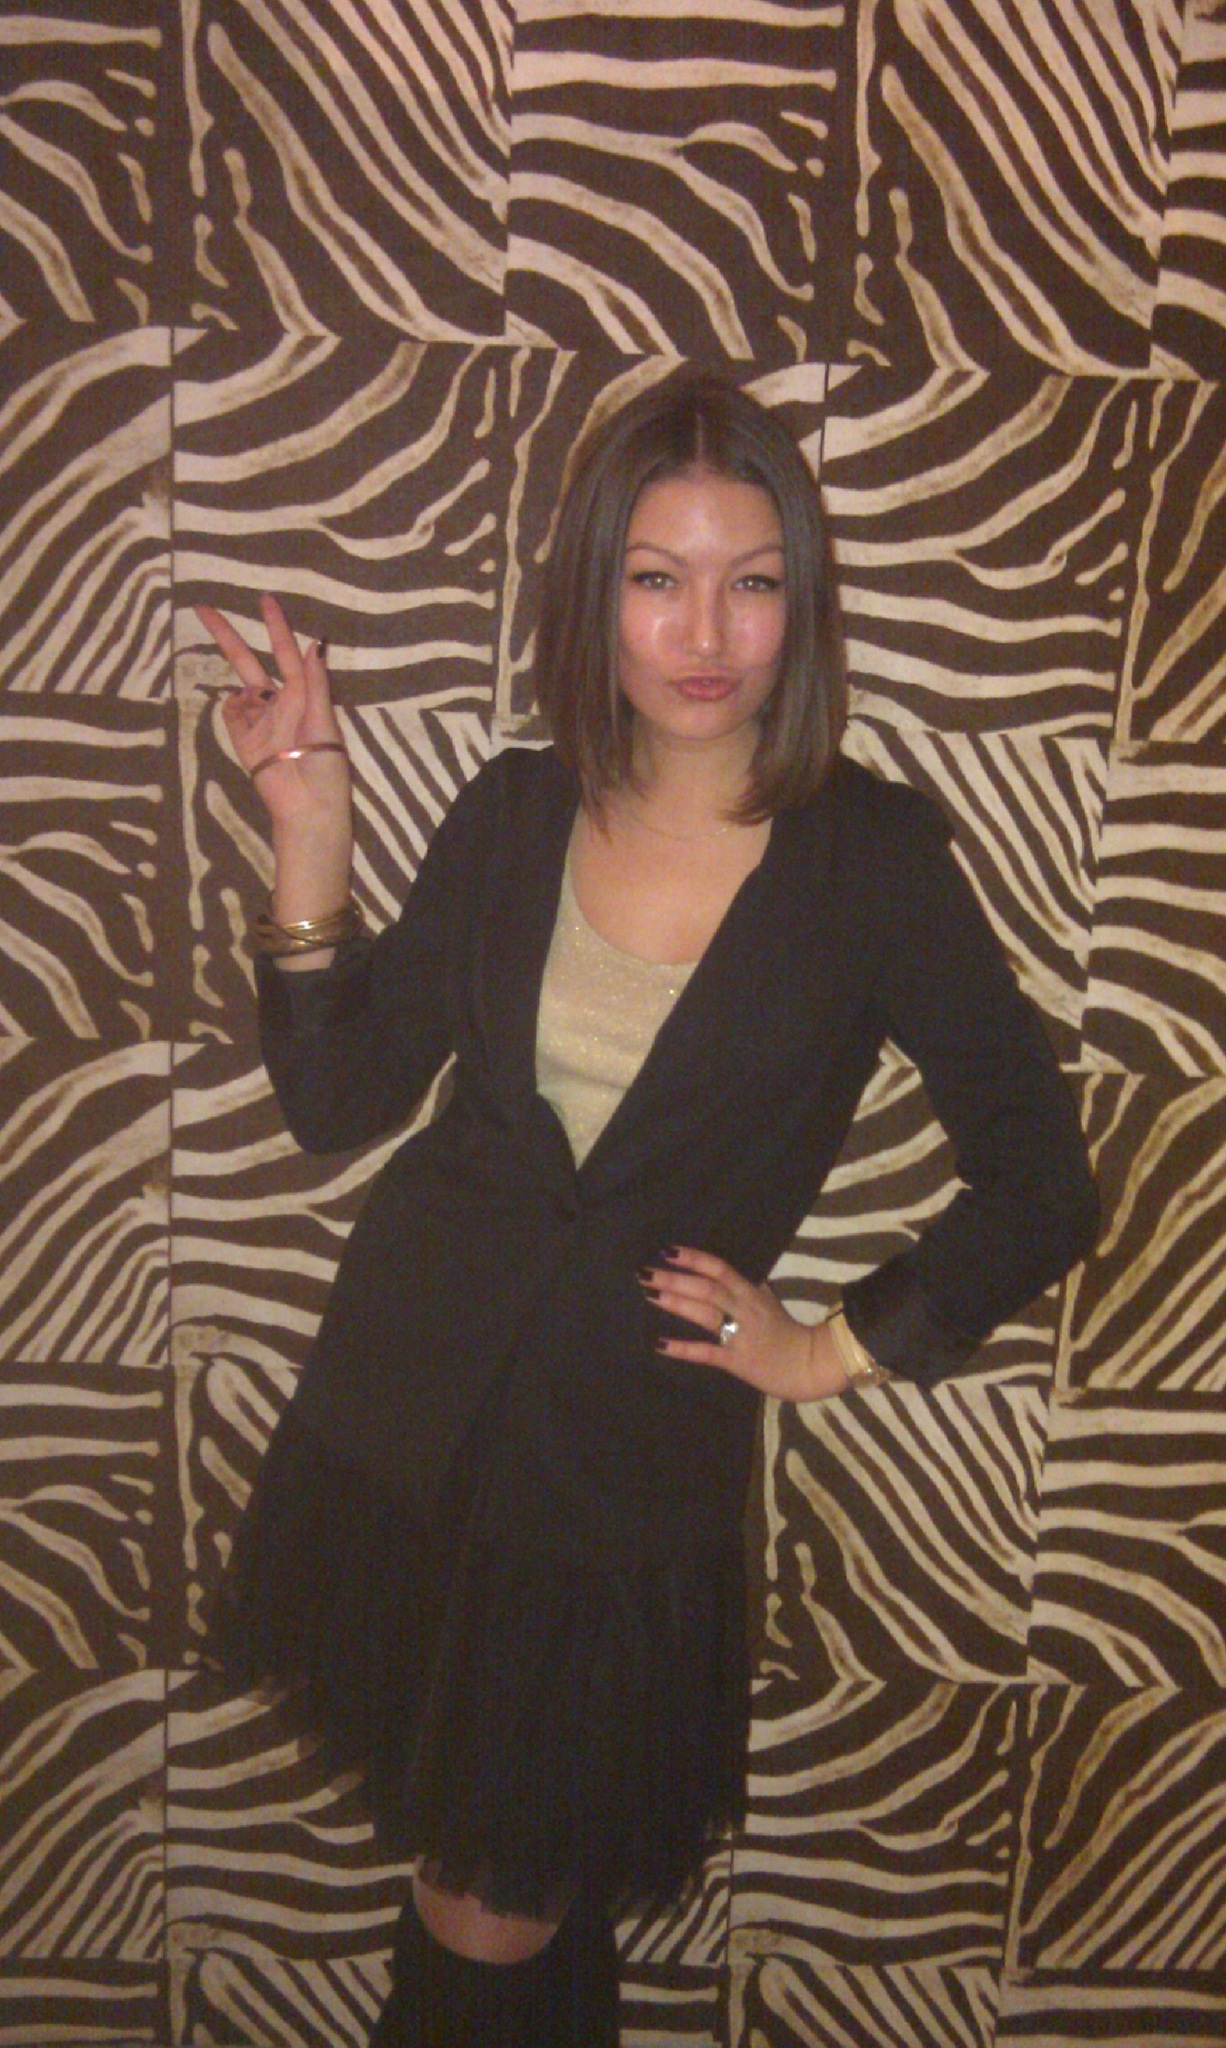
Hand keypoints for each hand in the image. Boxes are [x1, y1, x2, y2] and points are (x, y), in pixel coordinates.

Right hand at [195, 594, 349, 835]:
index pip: (287, 652)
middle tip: (204, 608)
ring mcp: (258, 720)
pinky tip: (251, 723)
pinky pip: (232, 712)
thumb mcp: (325, 719)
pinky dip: (236, 708)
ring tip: (272, 719)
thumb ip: (315, 681)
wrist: (308, 805)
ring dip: (246, 689)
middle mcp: (280, 703)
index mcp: (305, 695)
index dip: (276, 626)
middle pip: (248, 662)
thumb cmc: (325, 765)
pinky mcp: (243, 739)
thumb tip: (315, 642)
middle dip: (228, 637)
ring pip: (240, 687)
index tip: (264, 599)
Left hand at [639, 1246, 849, 1402]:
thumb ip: (753, 1290)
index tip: (668, 1251)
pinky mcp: (738, 1361)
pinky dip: (683, 1348)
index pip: (720, 1268)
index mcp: (751, 1294)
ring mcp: (740, 1335)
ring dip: (676, 1302)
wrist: (812, 1365)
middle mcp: (744, 1310)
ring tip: (650, 1294)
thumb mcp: (772, 1304)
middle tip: (645, 1272)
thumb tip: (739, 1275)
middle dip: (675, 1278)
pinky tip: (661, 1344)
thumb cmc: (790, 1334)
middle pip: (707, 1288)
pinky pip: (708, 1352)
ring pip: (706, 1313)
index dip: (694, 1258)